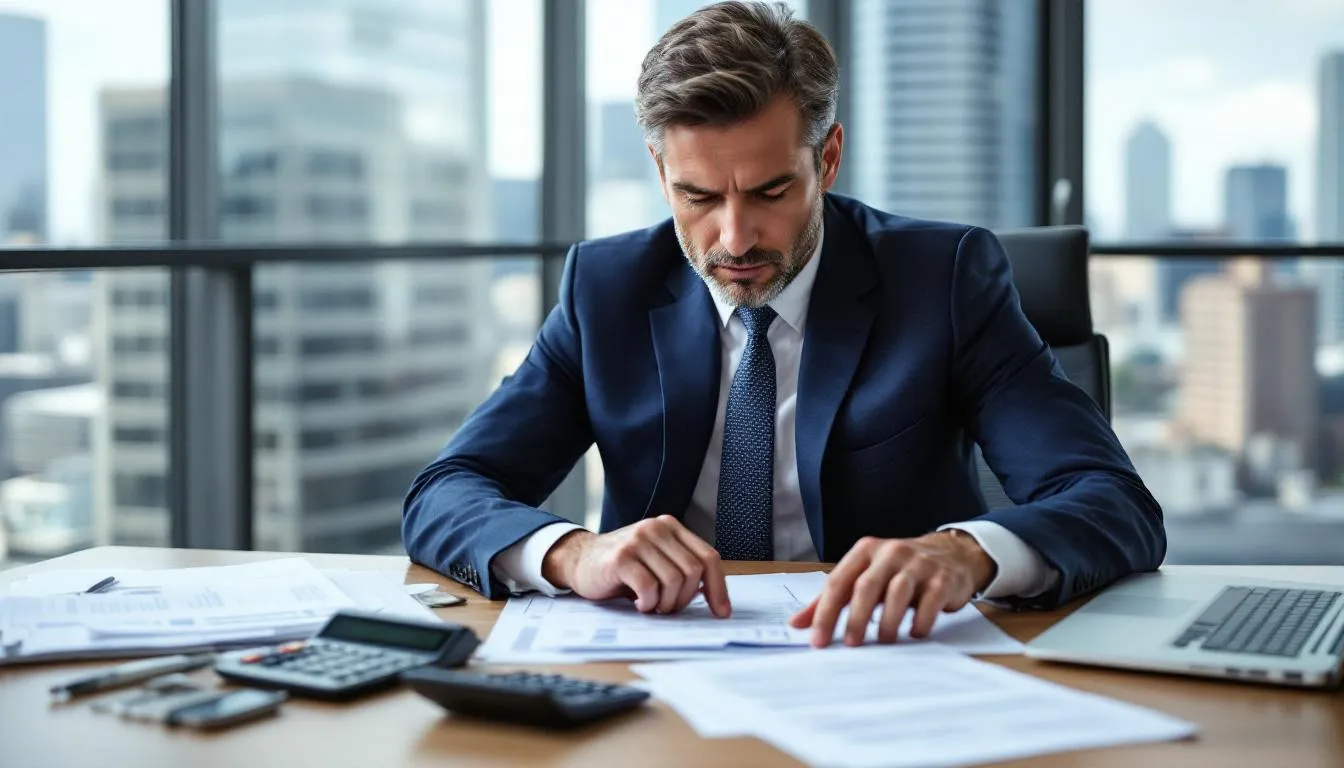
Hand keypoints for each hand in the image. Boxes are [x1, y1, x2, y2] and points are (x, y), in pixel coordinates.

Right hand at [541, 515, 730, 616]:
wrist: (580, 561)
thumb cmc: (622, 567)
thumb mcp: (656, 560)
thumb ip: (682, 569)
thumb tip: (715, 599)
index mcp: (671, 527)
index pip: (708, 557)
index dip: (718, 588)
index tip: (721, 612)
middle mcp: (657, 528)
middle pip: (693, 571)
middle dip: (684, 599)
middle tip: (668, 608)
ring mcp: (638, 540)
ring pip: (673, 581)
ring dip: (666, 603)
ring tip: (652, 605)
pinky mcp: (621, 557)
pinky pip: (649, 587)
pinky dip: (648, 603)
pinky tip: (638, 603)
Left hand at [788, 531, 995, 647]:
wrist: (950, 553)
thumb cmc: (898, 569)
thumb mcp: (864, 576)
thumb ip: (832, 598)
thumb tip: (797, 624)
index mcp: (865, 551)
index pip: (838, 582)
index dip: (825, 612)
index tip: (818, 640)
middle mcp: (890, 553)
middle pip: (866, 586)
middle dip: (855, 619)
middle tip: (850, 645)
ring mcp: (918, 563)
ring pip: (897, 592)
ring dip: (887, 621)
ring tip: (883, 642)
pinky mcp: (942, 578)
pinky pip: (930, 602)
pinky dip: (920, 621)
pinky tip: (914, 634)